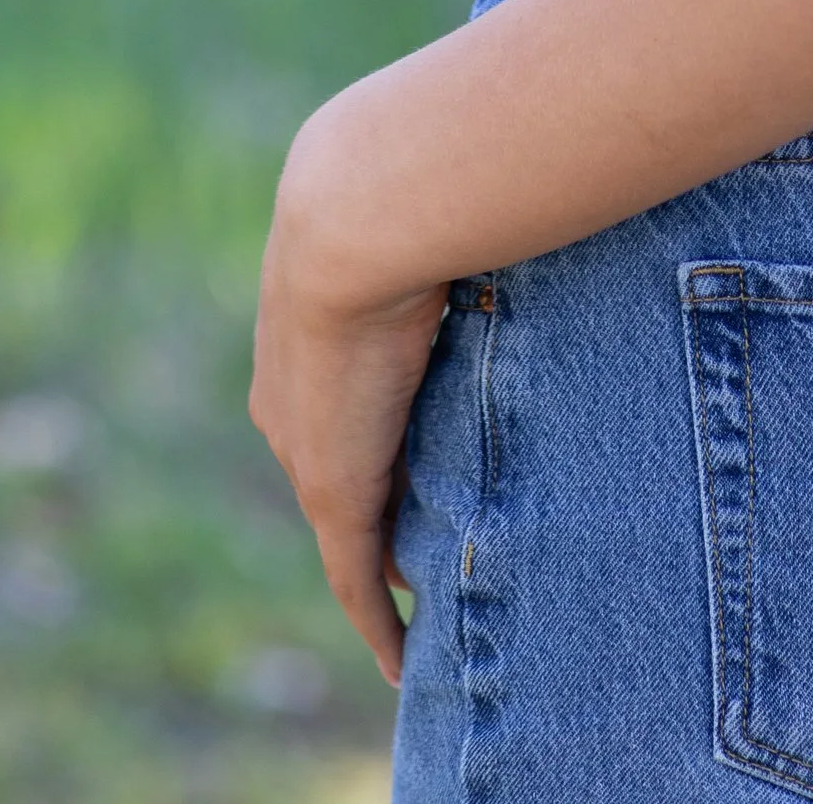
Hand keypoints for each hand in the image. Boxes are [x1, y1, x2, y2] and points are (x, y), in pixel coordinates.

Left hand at [249, 114, 450, 685]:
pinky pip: (353, 574)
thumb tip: (522, 159)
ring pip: (348, 521)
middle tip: (416, 539)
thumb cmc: (413, 177)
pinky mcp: (335, 489)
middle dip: (373, 501)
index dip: (373, 429)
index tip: (406, 451)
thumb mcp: (431, 197)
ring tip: (417, 594)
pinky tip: (398, 654)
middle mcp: (291, 397)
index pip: (340, 398)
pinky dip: (374, 618)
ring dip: (381, 555)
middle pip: (337, 468)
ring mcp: (309, 446)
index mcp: (305, 328)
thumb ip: (467, 204)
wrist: (360, 207)